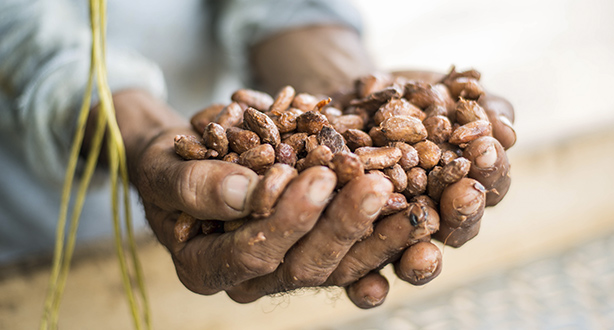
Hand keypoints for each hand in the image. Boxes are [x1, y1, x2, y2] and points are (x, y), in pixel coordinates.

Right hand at [111, 90, 398, 303]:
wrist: (187, 160)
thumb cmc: (167, 165)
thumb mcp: (166, 168)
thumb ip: (195, 185)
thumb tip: (246, 192)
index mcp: (206, 268)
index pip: (251, 254)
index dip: (286, 220)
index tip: (317, 177)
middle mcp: (250, 278)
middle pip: (303, 266)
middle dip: (342, 226)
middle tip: (376, 186)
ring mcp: (285, 268)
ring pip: (338, 267)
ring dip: (377, 236)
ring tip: (409, 202)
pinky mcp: (314, 252)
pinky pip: (354, 255)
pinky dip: (384, 236)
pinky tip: (412, 214)